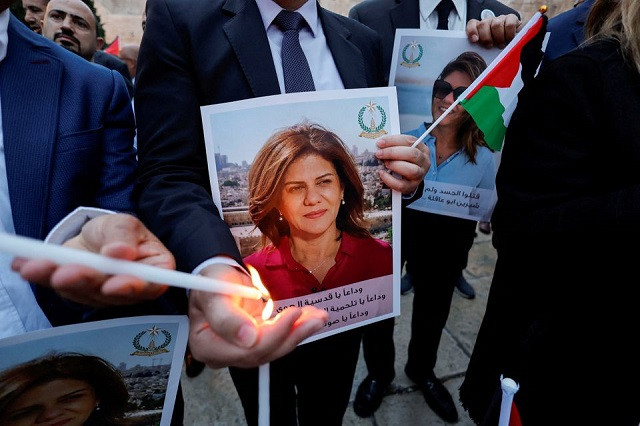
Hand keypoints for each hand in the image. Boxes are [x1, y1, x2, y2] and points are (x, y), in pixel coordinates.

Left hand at [12, 214, 171, 306]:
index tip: (111, 285)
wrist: (94, 236)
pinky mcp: (78, 294)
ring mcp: (103, 295)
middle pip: (111, 293)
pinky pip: (59, 288)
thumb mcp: (124, 223)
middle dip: (85, 282)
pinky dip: (41, 276)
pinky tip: (24, 265)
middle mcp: (131, 289)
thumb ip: (124, 236)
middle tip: (65, 273)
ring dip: (58, 279)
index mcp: (154, 270)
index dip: (131, 288)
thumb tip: (120, 252)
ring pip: (82, 293)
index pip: (150, 285)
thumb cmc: (117, 230)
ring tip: (37, 265)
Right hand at [188, 263, 327, 367]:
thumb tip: (248, 339)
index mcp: (208, 347)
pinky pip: (279, 339)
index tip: (292, 315)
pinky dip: (296, 328)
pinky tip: (311, 319)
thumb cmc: (211, 282)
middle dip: (292, 334)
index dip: (273, 336)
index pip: (246, 351)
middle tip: (313, 317)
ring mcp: (242, 348)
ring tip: (318, 317)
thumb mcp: (213, 293)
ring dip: (299, 332)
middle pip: (264, 352)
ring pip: (275, 348)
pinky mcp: (257, 341)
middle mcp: (226, 353)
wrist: (217, 277)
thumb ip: (226, 317)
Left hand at [375, 134, 429, 194]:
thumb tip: (380, 145)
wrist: (408, 178)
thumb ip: (394, 146)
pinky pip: (401, 185)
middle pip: (412, 154)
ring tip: (385, 163)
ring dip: (395, 165)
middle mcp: (424, 161)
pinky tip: (382, 174)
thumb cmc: (404, 160)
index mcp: (422, 149)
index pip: (410, 141)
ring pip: (411, 170)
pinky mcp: (412, 186)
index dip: (393, 140)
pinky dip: (390, 179)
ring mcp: (420, 175)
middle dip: (392, 152)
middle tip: (379, 154)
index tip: (380, 143)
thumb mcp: (402, 150)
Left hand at [466, 14, 521, 48]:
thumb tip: (476, 56)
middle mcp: (489, 21)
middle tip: (490, 46)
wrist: (515, 46)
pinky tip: (509, 39)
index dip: (472, 31)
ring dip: (499, 37)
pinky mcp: (512, 18)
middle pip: (483, 24)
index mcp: (480, 28)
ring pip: (496, 25)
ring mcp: (500, 19)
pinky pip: (509, 24)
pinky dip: (509, 34)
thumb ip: (480, 50)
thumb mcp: (487, 51)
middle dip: (486, 38)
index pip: (472, 24)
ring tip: (501, 45)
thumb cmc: (498, 49)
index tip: (475, 40)